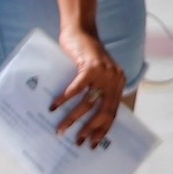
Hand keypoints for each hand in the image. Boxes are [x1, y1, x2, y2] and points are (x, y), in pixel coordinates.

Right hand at [52, 25, 126, 146]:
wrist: (81, 30)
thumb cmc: (84, 54)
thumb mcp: (95, 74)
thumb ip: (95, 90)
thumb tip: (82, 119)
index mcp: (118, 83)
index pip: (113, 113)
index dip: (103, 129)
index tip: (93, 143)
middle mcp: (115, 79)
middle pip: (104, 112)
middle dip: (90, 129)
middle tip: (77, 142)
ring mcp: (104, 73)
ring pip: (88, 103)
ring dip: (73, 119)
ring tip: (61, 129)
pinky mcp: (91, 67)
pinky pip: (76, 89)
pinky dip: (64, 100)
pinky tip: (54, 108)